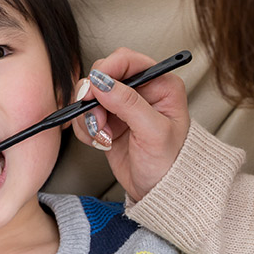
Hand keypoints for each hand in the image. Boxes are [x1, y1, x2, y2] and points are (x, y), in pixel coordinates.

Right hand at [71, 47, 190, 201]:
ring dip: (89, 116)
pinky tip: (100, 142)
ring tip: (103, 136)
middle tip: (97, 120)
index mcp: (161, 84)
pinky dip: (86, 128)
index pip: (127, 60)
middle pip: (102, 74)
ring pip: (90, 95)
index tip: (94, 88)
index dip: (106, 70)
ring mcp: (123, 106)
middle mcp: (141, 90)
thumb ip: (129, 104)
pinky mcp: (109, 121)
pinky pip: (85, 115)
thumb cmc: (169, 165)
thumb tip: (102, 82)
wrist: (159, 193)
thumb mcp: (154, 133)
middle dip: (94, 97)